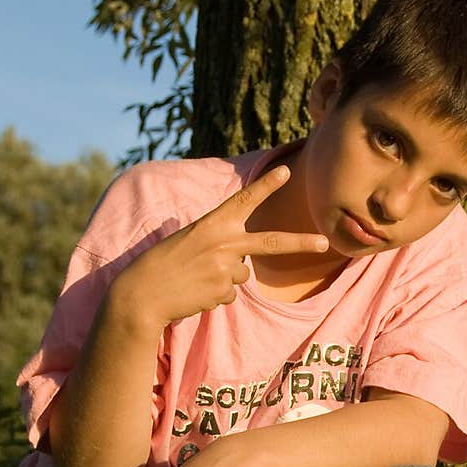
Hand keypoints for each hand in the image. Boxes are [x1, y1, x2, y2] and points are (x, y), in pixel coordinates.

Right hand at [113, 164, 329, 328]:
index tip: (287, 171)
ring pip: (241, 275)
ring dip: (223, 279)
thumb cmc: (160, 265)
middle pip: (271, 242)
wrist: (141, 294)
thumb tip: (243, 267)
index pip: (244, 200)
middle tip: (324, 242)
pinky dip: (213, 295)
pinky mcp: (223, 291)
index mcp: (212, 224)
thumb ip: (219, 245)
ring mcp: (226, 269)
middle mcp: (224, 243)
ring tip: (195, 279)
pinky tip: (194, 293)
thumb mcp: (188, 241)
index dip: (266, 186)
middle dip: (301, 243)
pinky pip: (229, 295)